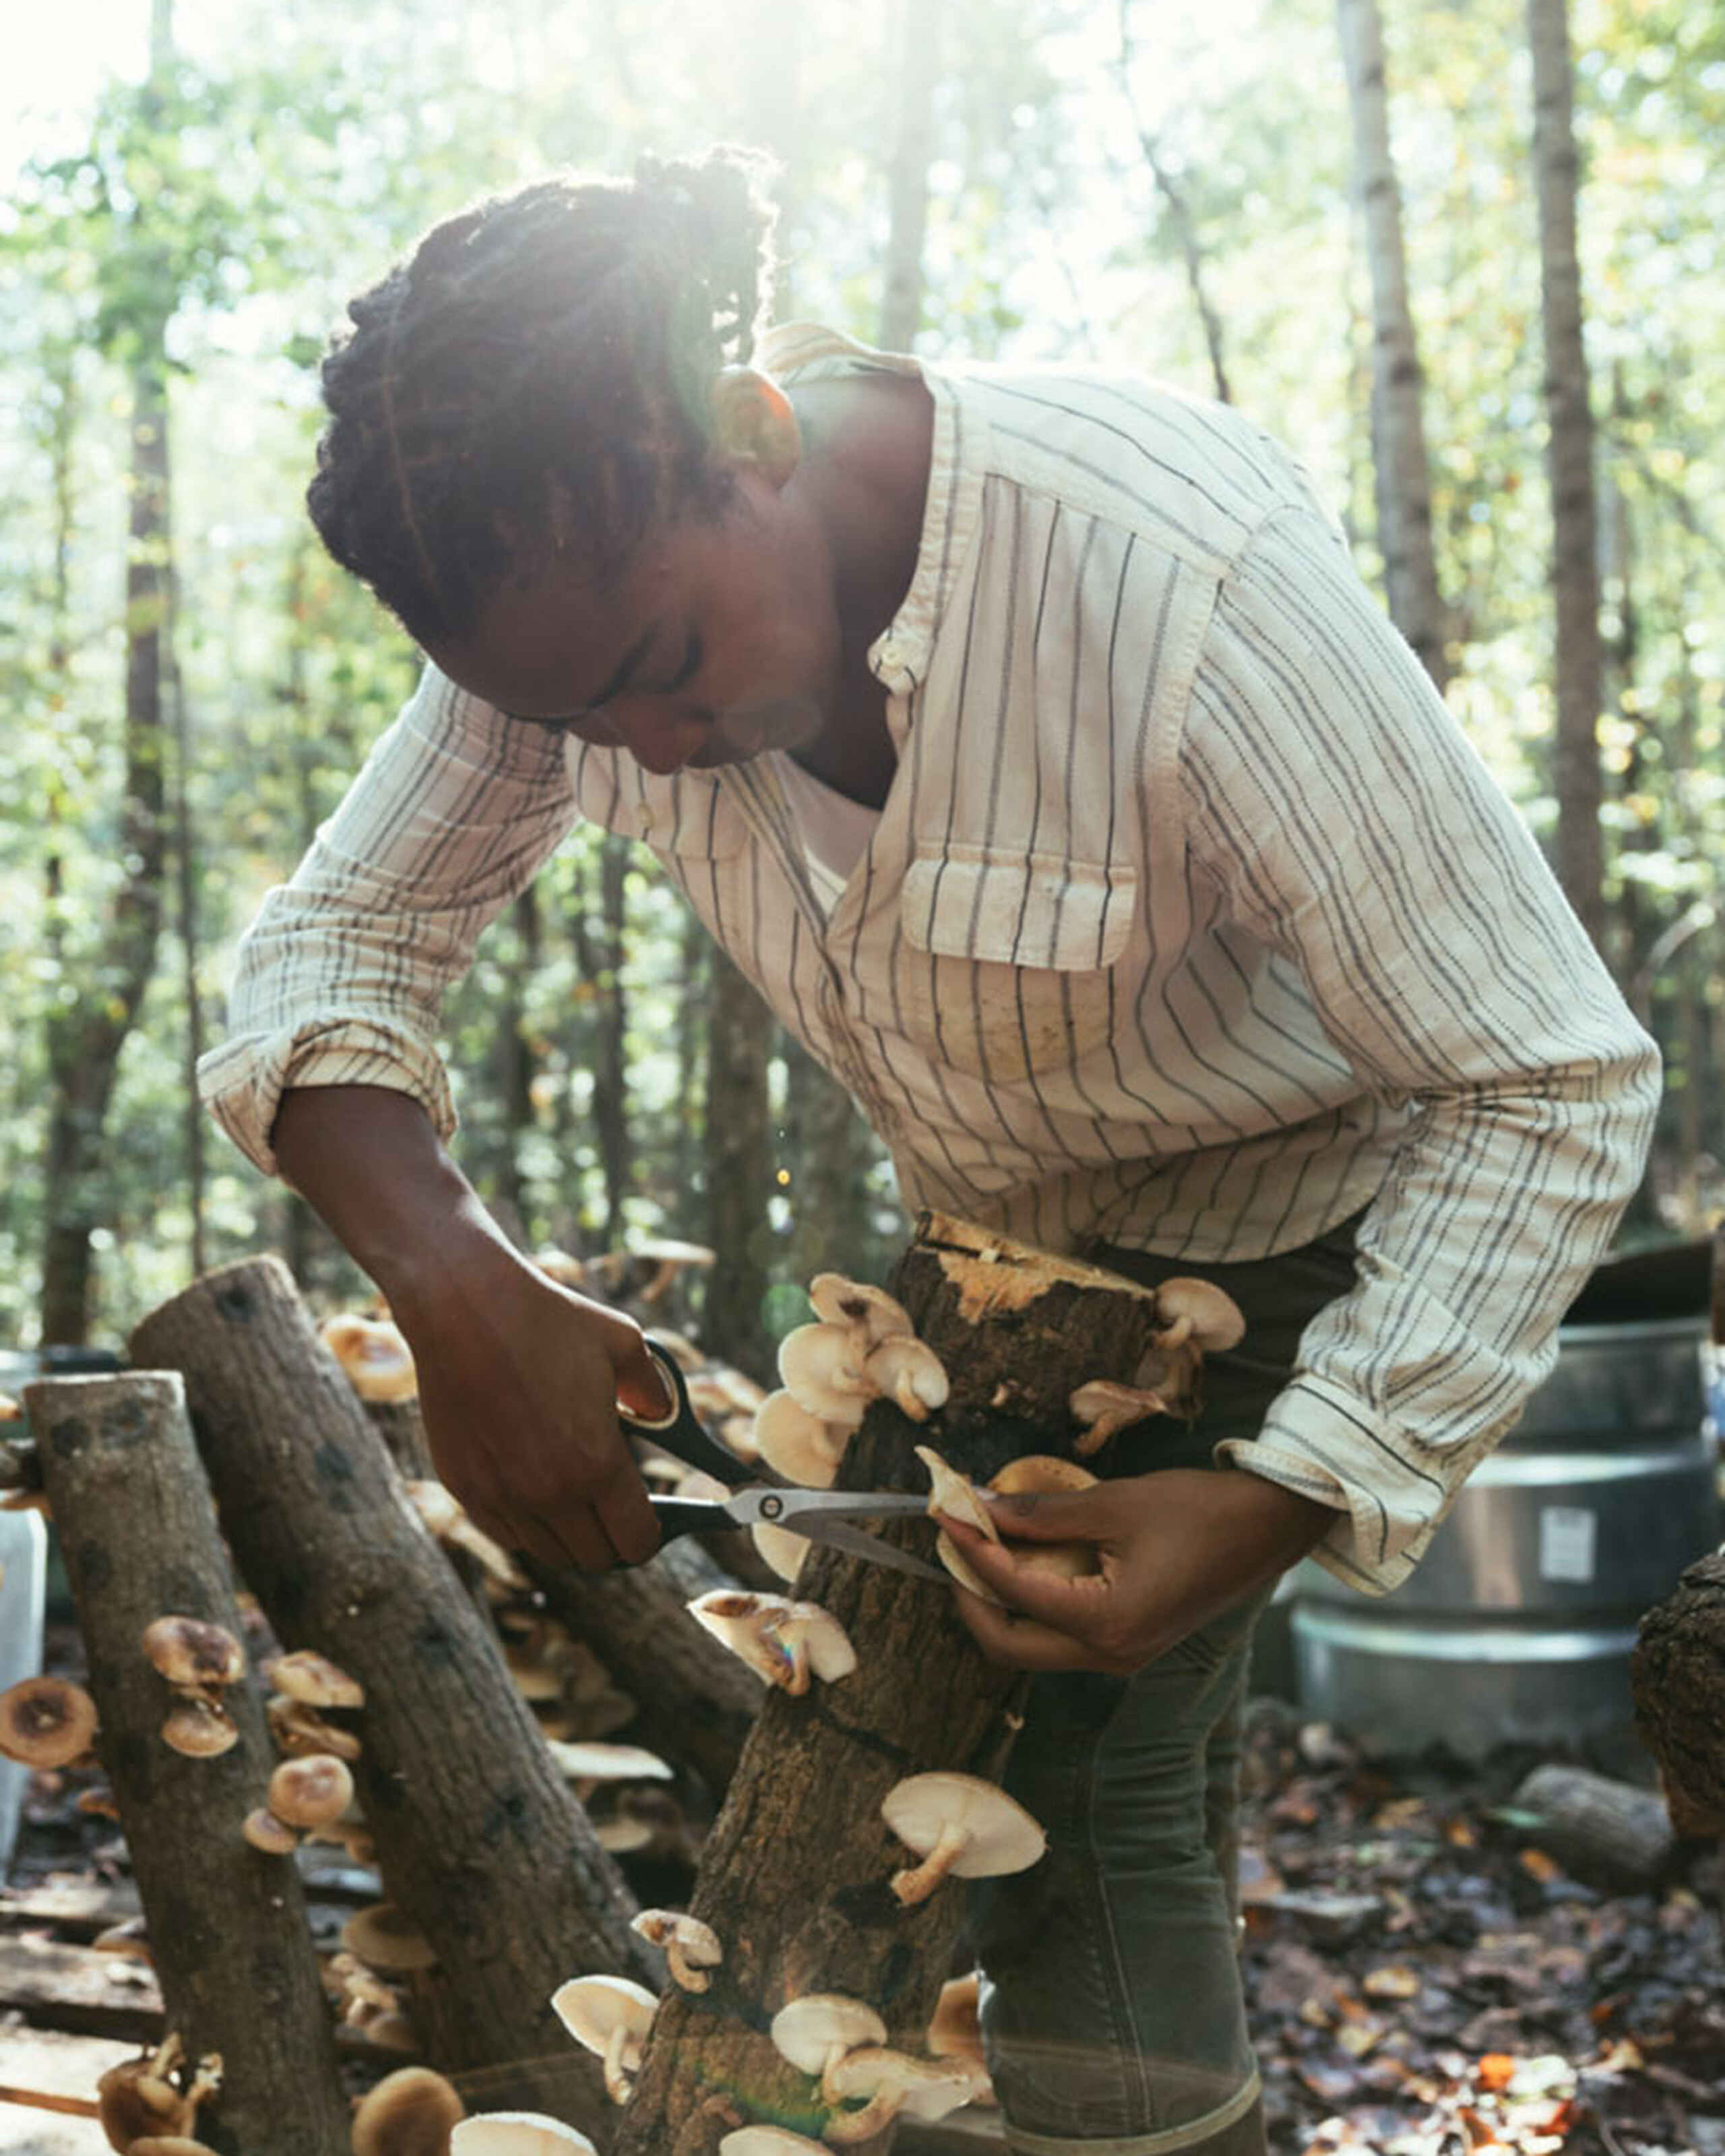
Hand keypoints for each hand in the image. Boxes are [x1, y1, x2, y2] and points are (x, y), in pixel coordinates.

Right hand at [397, 1243, 670, 1572]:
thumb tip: (664, 1418)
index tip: (657, 1519)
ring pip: (550, 1553)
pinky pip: (508, 1534)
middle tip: (621, 1508)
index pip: (637, 1541)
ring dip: (572, 1535)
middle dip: (616, 1539)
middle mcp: (549, 1494)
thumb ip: (654, 1394)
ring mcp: (501, 1497)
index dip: (654, 1535)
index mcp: (596, 1465)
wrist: (464, 1308)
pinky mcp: (464, 1488)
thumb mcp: (623, 1346)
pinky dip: (529, 1526)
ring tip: (581, 1498)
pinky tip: (538, 1492)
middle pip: (596, 1558)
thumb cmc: (548, 1321)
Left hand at [936, 1468, 1336, 1674]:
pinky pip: (1060, 1636)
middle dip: (971, 1595)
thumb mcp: (1114, 1504)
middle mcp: (1108, 1655)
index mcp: (1105, 1622)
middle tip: (957, 1540)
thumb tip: (982, 1505)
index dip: (971, 1550)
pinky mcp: (1127, 1645)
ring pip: (1031, 1646)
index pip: (1012, 1593)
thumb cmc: (1197, 1510)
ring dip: (999, 1601)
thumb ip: (1043, 1513)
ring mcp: (1120, 1657)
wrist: (1266, 1529)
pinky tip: (1024, 1559)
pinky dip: (1032, 1603)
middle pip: (1007, 1645)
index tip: (946, 1512)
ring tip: (983, 1544)